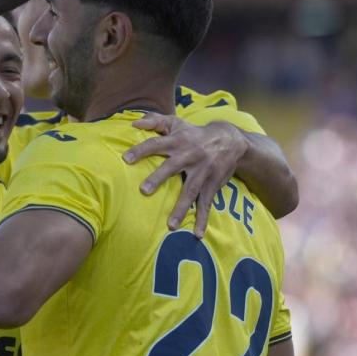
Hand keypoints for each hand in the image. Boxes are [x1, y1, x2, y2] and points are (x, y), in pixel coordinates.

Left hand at [123, 113, 248, 237]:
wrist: (231, 140)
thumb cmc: (194, 133)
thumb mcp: (177, 122)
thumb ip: (154, 121)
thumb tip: (133, 122)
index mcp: (178, 141)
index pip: (156, 144)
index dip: (141, 150)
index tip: (125, 159)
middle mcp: (189, 155)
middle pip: (172, 167)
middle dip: (159, 178)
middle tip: (144, 191)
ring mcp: (202, 171)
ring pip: (190, 191)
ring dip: (181, 208)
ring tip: (170, 225)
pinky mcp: (213, 184)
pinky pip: (207, 203)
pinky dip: (203, 218)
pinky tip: (198, 234)